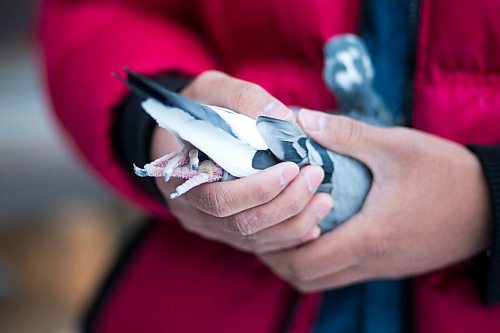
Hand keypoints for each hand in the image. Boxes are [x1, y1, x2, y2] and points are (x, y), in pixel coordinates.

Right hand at [151, 71, 332, 252]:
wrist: (180, 133)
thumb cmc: (196, 109)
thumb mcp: (211, 90)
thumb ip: (243, 97)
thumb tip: (283, 117)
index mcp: (183, 177)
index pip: (220, 199)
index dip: (259, 189)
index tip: (292, 167)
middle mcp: (195, 210)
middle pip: (242, 224)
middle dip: (286, 203)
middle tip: (315, 175)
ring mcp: (211, 225)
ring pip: (255, 239)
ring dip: (295, 222)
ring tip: (325, 199)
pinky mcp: (227, 232)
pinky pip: (260, 245)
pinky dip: (290, 235)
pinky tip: (315, 222)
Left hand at [259, 109, 491, 291]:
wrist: (493, 203)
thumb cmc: (444, 173)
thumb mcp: (395, 146)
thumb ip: (345, 134)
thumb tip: (302, 120)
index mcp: (369, 237)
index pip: (304, 260)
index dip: (276, 241)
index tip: (263, 214)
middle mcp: (371, 261)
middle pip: (306, 278)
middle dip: (278, 256)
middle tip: (265, 222)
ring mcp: (381, 268)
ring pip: (323, 279)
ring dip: (297, 260)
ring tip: (284, 227)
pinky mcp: (389, 265)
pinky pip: (342, 273)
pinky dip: (321, 259)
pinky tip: (317, 231)